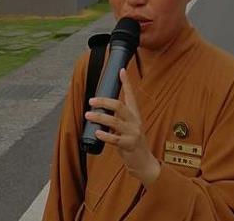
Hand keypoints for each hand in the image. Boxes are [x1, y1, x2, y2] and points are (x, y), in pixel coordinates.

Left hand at [85, 68, 160, 185]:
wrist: (144, 163)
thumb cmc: (133, 142)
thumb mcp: (129, 126)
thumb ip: (119, 118)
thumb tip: (102, 109)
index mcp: (135, 114)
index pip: (131, 95)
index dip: (126, 83)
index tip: (121, 71)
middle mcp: (135, 121)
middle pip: (119, 106)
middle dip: (104, 102)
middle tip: (91, 101)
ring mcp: (133, 133)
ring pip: (114, 121)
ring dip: (99, 117)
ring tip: (88, 115)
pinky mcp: (129, 145)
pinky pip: (115, 139)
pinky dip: (105, 135)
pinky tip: (97, 132)